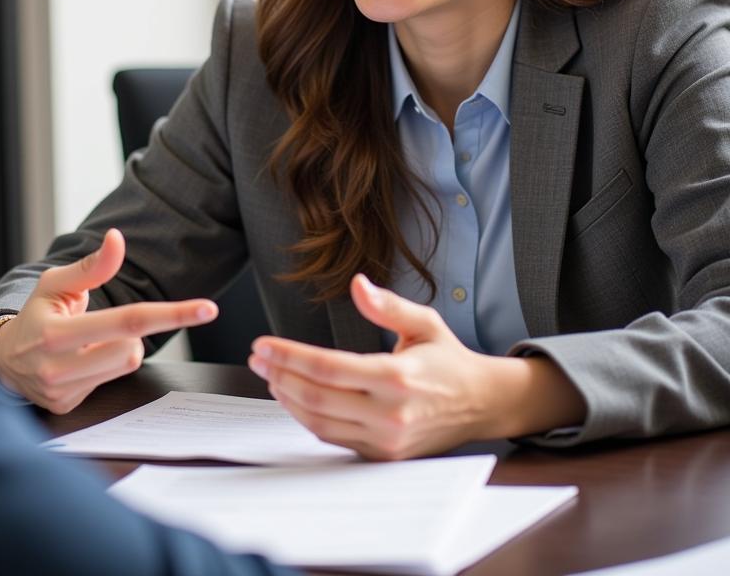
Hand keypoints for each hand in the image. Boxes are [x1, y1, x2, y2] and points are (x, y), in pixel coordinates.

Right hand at [0, 228, 217, 412]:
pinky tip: (83, 362)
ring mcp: (63, 392)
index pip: (127, 322)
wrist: (3, 361)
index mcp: (55, 333)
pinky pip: (111, 384)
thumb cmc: (36, 314)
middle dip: (132, 333)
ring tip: (93, 343)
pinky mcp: (69, 408)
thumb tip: (117, 239)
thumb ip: (92, 265)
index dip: (172, 314)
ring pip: (125, 366)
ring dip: (121, 349)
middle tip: (106, 326)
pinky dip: (106, 367)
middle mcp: (58, 368)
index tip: (208, 309)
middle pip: (132, 350)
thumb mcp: (56, 284)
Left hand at [248, 274, 584, 458]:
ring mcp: (385, 439)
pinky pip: (333, 437)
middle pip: (316, 397)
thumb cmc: (448, 359)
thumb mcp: (425, 321)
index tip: (262, 344)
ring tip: (269, 373)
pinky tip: (292, 395)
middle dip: (278, 374)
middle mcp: (390, 414)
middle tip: (257, 356)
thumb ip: (388, 306)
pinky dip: (306, 417)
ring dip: (286, 397)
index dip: (289, 356)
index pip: (327, 368)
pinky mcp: (382, 454)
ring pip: (319, 422)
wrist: (481, 404)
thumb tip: (358, 284)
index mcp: (397, 377)